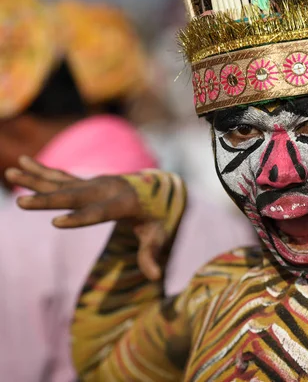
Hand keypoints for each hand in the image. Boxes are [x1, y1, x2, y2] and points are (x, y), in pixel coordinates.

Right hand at [5, 157, 185, 279]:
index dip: (80, 218)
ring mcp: (95, 183)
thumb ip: (152, 254)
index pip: (100, 213)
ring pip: (62, 183)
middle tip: (21, 203)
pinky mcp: (86, 183)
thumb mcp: (159, 235)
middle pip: (74, 196)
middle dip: (48, 200)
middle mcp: (107, 189)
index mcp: (125, 203)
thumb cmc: (157, 217)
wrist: (157, 189)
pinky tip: (21, 164)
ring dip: (35, 179)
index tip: (56, 223)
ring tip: (11, 173)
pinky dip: (41, 171)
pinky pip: (61, 177)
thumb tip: (156, 277)